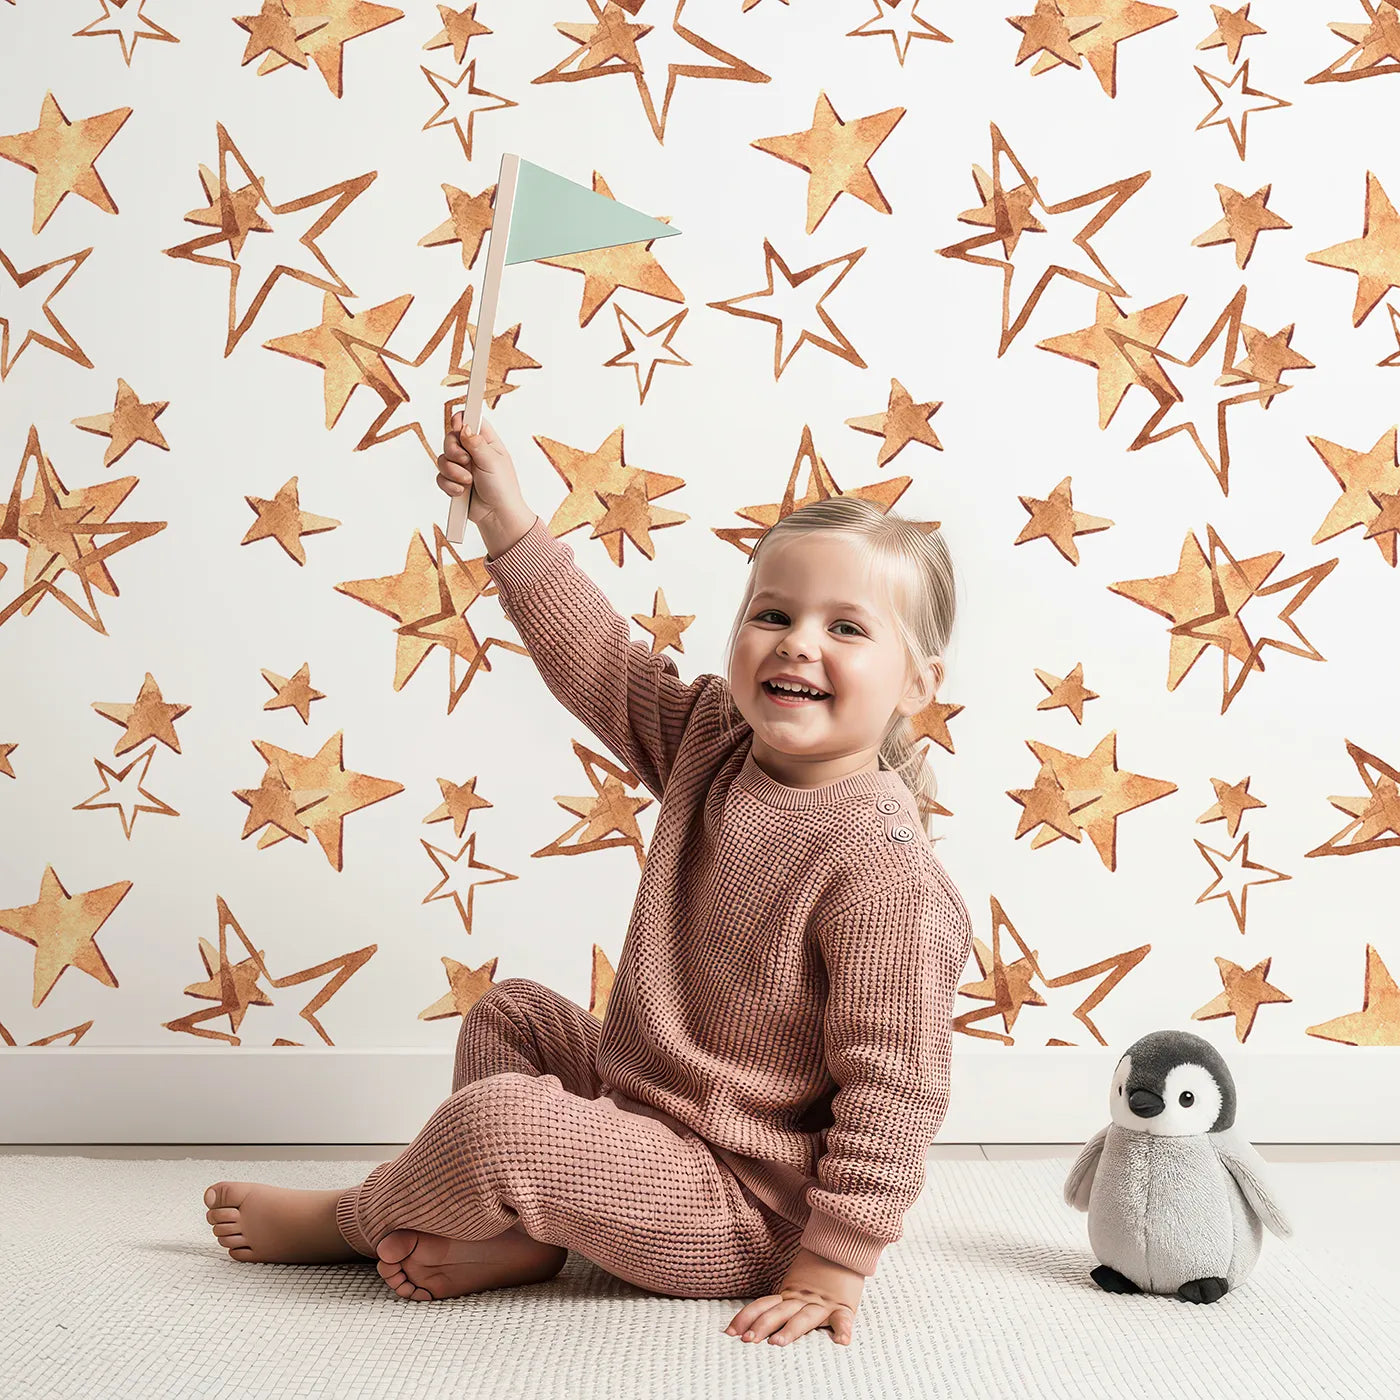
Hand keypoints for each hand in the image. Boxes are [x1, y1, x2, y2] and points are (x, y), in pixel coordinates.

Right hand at [437, 413, 530, 541]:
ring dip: (453, 471)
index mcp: (486, 441)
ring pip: (442, 459)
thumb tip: (465, 427)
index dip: (461, 420)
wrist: (497, 516)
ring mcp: (462, 467)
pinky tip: (462, 492)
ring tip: (468, 482)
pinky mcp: (453, 481)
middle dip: (453, 450)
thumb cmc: (502, 488)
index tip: (458, 427)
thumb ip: (477, 443)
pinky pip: (440, 477)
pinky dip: (449, 485)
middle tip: (465, 461)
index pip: (470, 420)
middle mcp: (472, 452)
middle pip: (450, 438)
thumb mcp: (492, 461)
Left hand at [722, 1247, 861, 1348]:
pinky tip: (841, 1341)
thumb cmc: (820, 1269)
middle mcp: (803, 1299)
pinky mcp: (843, 1306)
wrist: (843, 1245)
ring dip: (791, 1330)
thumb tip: (757, 1317)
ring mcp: (823, 1303)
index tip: (729, 1332)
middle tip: (747, 1340)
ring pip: (805, 1318)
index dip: (746, 1317)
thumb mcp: (797, 1283)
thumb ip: (783, 1300)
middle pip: (779, 1313)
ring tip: (777, 1342)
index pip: (763, 1305)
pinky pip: (843, 1318)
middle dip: (762, 1326)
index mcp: (790, 1294)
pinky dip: (843, 1329)